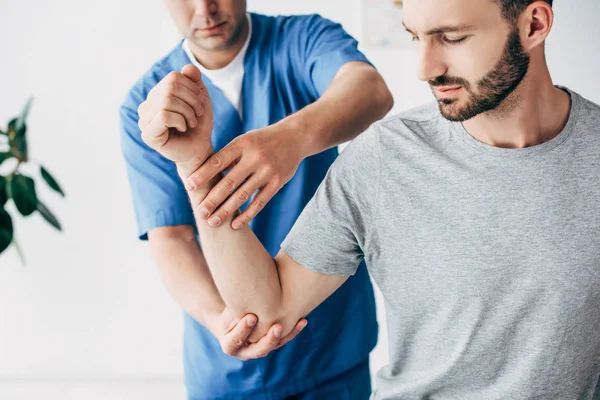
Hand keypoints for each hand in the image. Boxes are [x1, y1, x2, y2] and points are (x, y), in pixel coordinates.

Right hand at [137, 64, 214, 174]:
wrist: (200, 149)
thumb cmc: (198, 126)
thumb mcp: (200, 99)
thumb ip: (194, 81)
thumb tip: (187, 67)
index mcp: (156, 96)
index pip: (173, 78)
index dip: (192, 88)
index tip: (200, 104)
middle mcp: (146, 106)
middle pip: (170, 87)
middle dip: (191, 100)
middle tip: (197, 114)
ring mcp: (144, 120)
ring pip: (166, 100)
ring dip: (187, 111)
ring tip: (191, 122)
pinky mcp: (148, 134)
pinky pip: (164, 115)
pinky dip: (179, 120)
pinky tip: (183, 127)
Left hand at [185, 125, 303, 228]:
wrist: (295, 137)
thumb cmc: (262, 140)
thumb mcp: (245, 140)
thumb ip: (228, 155)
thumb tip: (203, 174)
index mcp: (242, 144)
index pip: (218, 161)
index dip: (203, 174)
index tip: (189, 186)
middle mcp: (255, 157)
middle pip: (229, 182)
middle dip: (212, 199)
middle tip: (200, 212)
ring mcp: (267, 171)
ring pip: (243, 195)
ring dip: (226, 211)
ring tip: (212, 222)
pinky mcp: (277, 183)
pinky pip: (259, 202)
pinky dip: (247, 215)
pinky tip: (235, 224)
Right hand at [208, 309, 307, 360]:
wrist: (230, 319)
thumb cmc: (226, 311)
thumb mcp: (227, 310)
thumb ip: (233, 309)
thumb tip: (240, 298)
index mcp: (229, 346)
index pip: (236, 340)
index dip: (243, 329)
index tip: (251, 317)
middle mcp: (245, 352)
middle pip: (258, 350)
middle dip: (269, 339)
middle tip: (278, 327)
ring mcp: (259, 349)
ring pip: (274, 346)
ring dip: (287, 335)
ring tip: (299, 323)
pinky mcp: (271, 344)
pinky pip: (283, 339)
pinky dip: (293, 330)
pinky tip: (303, 320)